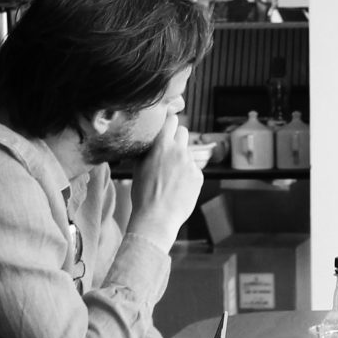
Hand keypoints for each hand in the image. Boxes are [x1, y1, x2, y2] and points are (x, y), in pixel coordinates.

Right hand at [127, 112, 203, 234]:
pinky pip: (194, 169)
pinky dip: (188, 175)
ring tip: (170, 178)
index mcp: (161, 145)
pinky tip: (178, 188)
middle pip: (183, 131)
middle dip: (177, 138)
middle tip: (169, 150)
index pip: (171, 120)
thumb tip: (150, 138)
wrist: (156, 218)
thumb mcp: (138, 167)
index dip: (168, 123)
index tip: (167, 127)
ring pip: (188, 153)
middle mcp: (179, 150)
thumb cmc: (143, 194)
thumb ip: (147, 149)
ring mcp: (191, 163)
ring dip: (181, 159)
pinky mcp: (199, 176)